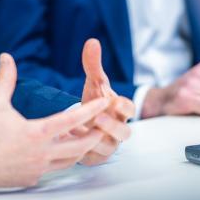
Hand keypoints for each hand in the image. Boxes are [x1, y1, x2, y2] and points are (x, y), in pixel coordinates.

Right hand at [0, 53, 110, 191]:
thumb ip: (5, 79)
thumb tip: (7, 57)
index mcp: (36, 133)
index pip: (72, 121)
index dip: (91, 110)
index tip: (104, 102)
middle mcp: (41, 153)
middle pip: (80, 147)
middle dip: (95, 136)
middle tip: (103, 126)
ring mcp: (38, 169)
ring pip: (69, 161)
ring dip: (79, 150)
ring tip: (84, 138)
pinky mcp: (31, 179)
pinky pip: (52, 170)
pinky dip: (59, 161)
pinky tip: (57, 152)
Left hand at [78, 38, 134, 164]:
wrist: (88, 123)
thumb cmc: (96, 101)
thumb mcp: (94, 83)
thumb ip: (93, 65)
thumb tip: (92, 41)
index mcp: (120, 110)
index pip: (130, 109)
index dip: (124, 106)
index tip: (113, 100)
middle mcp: (117, 128)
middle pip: (125, 132)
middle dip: (112, 126)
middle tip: (98, 118)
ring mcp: (108, 144)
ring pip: (108, 147)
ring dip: (94, 139)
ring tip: (78, 130)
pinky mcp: (95, 156)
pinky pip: (92, 157)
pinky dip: (81, 150)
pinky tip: (69, 139)